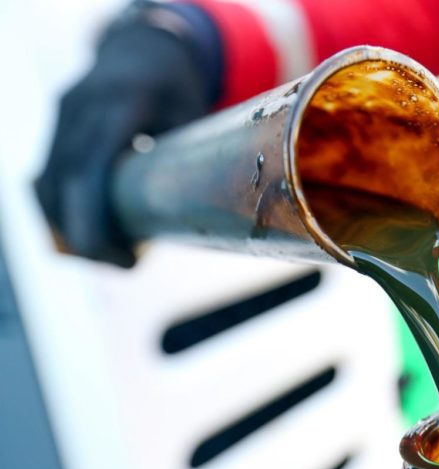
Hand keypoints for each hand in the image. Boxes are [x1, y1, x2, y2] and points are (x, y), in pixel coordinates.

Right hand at [35, 13, 210, 265]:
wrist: (143, 46)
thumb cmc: (179, 88)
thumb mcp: (194, 117)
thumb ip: (193, 162)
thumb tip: (206, 226)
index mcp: (122, 101)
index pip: (93, 170)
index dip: (98, 222)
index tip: (126, 261)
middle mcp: (82, 105)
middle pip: (66, 184)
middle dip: (87, 236)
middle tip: (122, 265)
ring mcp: (62, 114)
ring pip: (48, 185)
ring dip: (70, 228)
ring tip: (111, 254)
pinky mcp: (56, 127)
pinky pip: (45, 177)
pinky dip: (59, 211)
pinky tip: (85, 234)